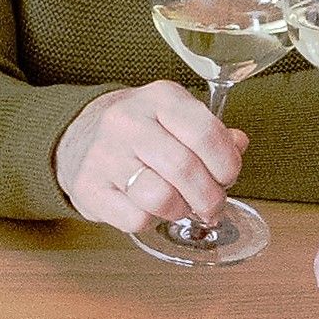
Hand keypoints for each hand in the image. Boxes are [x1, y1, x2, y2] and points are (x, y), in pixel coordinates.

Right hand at [55, 82, 249, 235]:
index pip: (206, 133)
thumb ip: (213, 133)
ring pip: (160, 197)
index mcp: (160, 97)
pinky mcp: (88, 187)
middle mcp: (127, 120)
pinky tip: (149, 209)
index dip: (227, 165)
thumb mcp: (179, 119)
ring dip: (181, 211)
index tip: (227, 178)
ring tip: (180, 207)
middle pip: (185, 169)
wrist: (80, 138)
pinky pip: (135, 218)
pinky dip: (151, 221)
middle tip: (212, 206)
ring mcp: (103, 154)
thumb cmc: (143, 133)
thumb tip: (238, 145)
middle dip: (210, 198)